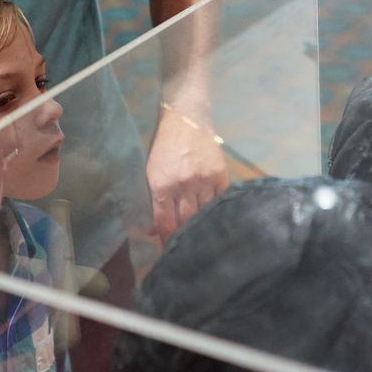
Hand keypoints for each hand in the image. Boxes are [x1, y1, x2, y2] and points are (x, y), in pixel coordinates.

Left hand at [146, 105, 229, 239]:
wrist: (187, 119)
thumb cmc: (164, 147)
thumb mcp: (151, 172)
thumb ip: (153, 201)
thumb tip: (153, 230)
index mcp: (161, 184)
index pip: (165, 222)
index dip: (166, 240)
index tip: (167, 251)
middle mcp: (183, 184)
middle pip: (185, 222)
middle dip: (183, 237)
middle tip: (184, 249)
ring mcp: (203, 180)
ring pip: (203, 214)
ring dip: (200, 226)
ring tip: (199, 238)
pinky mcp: (220, 175)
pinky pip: (219, 202)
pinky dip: (215, 211)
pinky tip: (213, 219)